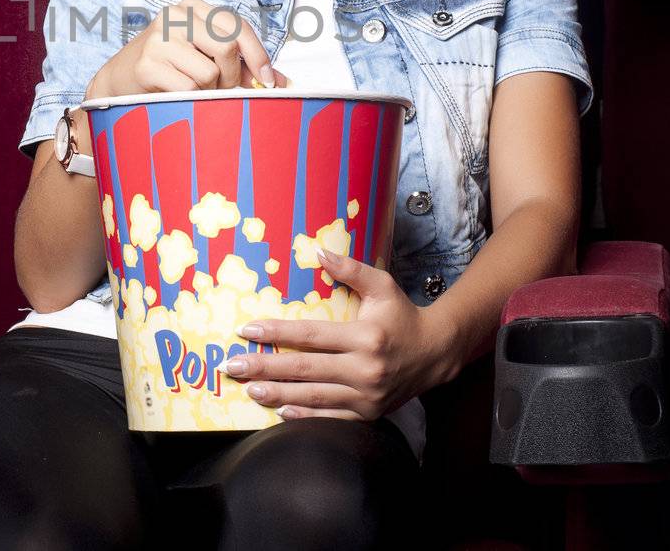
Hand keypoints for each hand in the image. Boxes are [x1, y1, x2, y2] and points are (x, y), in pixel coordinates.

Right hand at [86, 0, 278, 97]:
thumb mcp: (205, 57)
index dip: (259, 56)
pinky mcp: (147, 63)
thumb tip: (284, 83)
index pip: (238, 27)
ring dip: (211, 91)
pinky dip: (192, 98)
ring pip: (210, 71)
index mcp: (194, 7)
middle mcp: (175, 15)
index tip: (268, 81)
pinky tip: (178, 94)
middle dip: (233, 77)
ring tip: (196, 91)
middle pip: (227, 47)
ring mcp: (159, 37)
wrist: (119, 81)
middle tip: (224, 90)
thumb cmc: (170, 68)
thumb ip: (242, 65)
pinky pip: (189, 88)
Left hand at [216, 247, 458, 420]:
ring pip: (314, 398)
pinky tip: (279, 412)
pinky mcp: (369, 413)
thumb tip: (317, 250)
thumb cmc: (403, 316)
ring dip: (278, 394)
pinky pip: (331, 418)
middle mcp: (365, 369)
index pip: (312, 335)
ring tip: (249, 389)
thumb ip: (350, 270)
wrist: (436, 353)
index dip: (278, 332)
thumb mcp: (382, 287)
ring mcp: (367, 396)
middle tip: (233, 366)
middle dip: (266, 367)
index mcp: (366, 337)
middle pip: (306, 369)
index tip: (247, 330)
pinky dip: (304, 417)